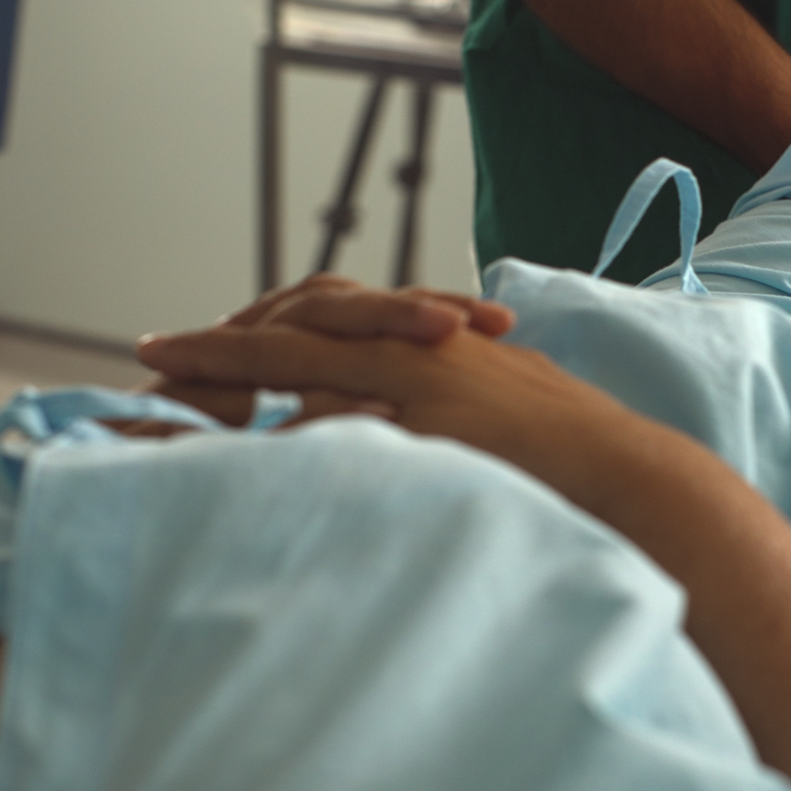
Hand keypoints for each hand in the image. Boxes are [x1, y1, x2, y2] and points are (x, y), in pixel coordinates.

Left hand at [137, 295, 641, 507]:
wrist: (632, 477)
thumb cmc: (578, 459)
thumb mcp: (501, 415)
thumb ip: (447, 408)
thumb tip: (413, 423)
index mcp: (431, 343)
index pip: (332, 313)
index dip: (265, 321)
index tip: (206, 340)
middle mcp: (418, 348)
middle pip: (297, 321)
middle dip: (223, 338)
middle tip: (158, 353)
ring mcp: (420, 381)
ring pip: (298, 356)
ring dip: (226, 368)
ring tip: (163, 381)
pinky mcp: (426, 420)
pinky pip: (330, 416)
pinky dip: (271, 426)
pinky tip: (224, 444)